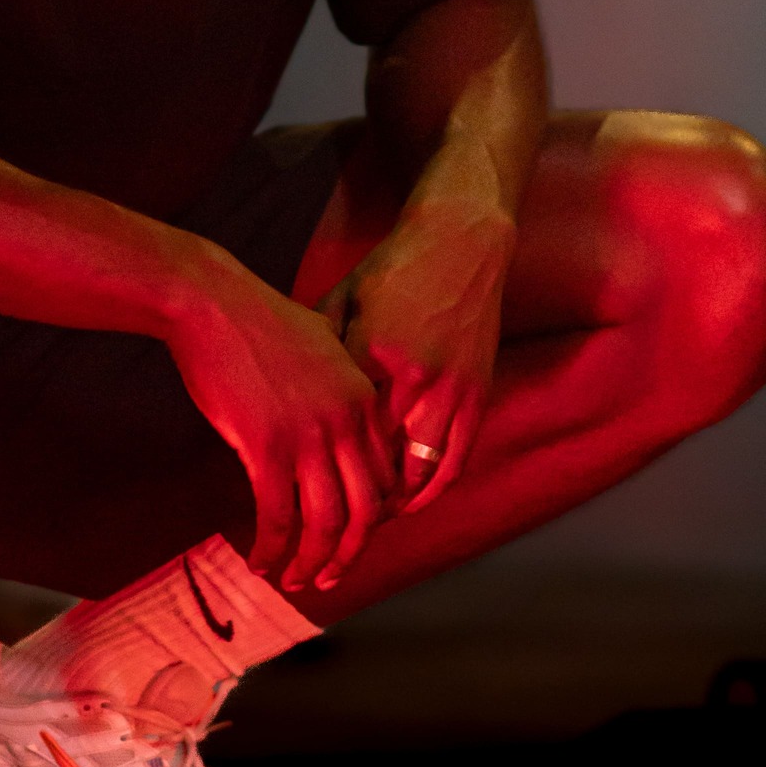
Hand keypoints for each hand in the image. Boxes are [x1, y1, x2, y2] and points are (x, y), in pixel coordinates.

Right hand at [167, 263, 395, 595]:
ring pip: (324, 523)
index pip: (383, 479)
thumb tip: (340, 408)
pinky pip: (277, 516)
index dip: (369, 520)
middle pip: (364, 512)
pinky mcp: (266, 446)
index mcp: (361, 398)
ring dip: (310, 563)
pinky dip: (271, 548)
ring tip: (294, 580)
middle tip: (328, 577)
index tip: (347, 539)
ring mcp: (307, 435)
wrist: (210, 301)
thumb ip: (338, 380)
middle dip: (348, 555)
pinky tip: (260, 560)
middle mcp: (344, 422)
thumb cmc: (255, 320)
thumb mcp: (319, 343)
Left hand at [318, 212, 510, 512]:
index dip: (315, 468)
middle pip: (378, 463)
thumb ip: (320, 348)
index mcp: (372, 353)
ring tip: (363, 524)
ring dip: (393, 505)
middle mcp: (415, 379)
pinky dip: (432, 489)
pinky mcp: (479, 394)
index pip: (338, 431)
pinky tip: (409, 503)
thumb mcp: (343, 299)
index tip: (293, 494)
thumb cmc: (394, 267)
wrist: (461, 240)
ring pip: (420, 472)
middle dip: (351, 503)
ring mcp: (453, 390)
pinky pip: (457, 459)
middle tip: (324, 526)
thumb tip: (286, 391)